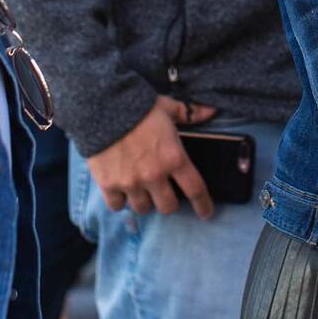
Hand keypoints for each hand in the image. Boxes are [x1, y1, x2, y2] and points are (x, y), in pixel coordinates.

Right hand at [86, 95, 216, 218]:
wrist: (105, 105)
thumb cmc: (140, 106)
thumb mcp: (168, 107)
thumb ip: (190, 113)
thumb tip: (212, 111)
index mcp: (173, 158)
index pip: (195, 189)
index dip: (203, 204)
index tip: (206, 213)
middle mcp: (154, 175)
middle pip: (168, 207)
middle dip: (168, 202)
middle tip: (164, 193)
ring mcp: (131, 182)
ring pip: (143, 208)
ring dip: (145, 201)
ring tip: (142, 190)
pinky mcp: (109, 184)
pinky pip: (118, 206)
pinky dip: (120, 201)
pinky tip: (121, 191)